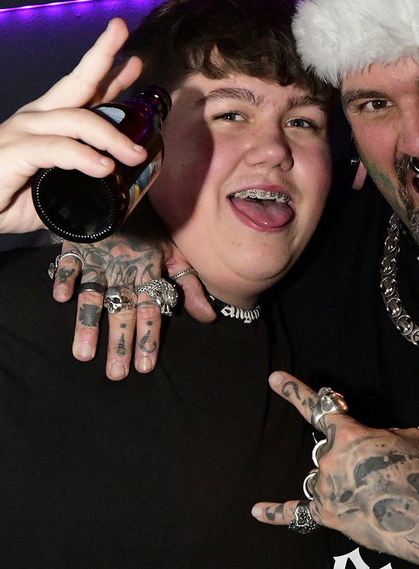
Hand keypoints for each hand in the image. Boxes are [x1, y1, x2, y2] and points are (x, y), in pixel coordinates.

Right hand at [0, 18, 144, 233]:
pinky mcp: (14, 152)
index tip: (135, 63)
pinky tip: (103, 166)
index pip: (83, 92)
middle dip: (103, 60)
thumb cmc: (12, 198)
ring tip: (136, 154)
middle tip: (133, 52)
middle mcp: (36, 120)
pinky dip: (82, 156)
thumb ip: (86, 180)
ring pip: (74, 119)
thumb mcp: (59, 187)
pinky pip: (54, 148)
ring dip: (110, 135)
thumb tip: (123, 185)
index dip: (109, 76)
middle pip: (75, 84)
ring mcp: (23, 132)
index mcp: (50, 123)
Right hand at [51, 203, 214, 379]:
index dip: (148, 336)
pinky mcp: (76, 246)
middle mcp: (124, 270)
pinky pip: (68, 262)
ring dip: (88, 323)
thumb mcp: (176, 254)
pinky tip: (60, 299)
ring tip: (84, 354)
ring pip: (94, 294)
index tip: (144, 366)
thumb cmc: (152, 229)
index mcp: (148, 272)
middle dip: (120, 342)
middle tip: (117, 374)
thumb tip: (209, 318)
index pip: (150, 309)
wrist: (124, 193)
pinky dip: (64, 278)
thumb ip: (189, 287)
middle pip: (123, 310)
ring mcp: (99, 259)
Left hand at [252, 371, 418, 568]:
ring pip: (322, 475)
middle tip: (377, 471)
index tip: (273, 378)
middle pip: (328, 449)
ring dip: (341, 479)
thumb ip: (380, 432)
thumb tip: (370, 442)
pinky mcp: (327, 516)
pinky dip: (275, 512)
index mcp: (347, 435)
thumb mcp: (408, 435)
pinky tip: (256, 510)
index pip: (318, 407)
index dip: (294, 390)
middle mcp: (329, 459)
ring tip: (371, 492)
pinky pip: (295, 513)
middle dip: (349, 455)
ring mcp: (325, 489)